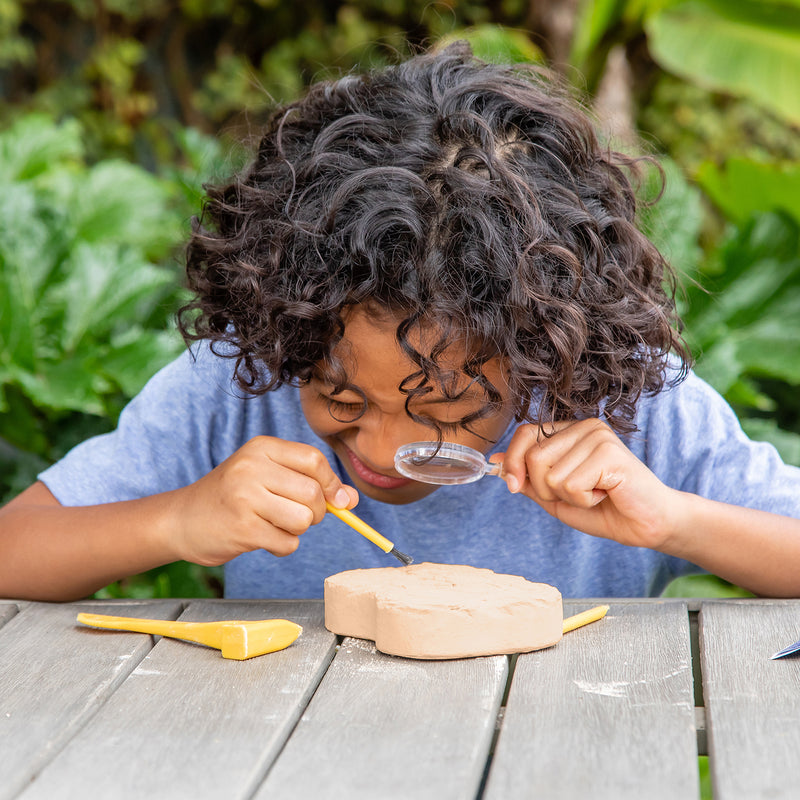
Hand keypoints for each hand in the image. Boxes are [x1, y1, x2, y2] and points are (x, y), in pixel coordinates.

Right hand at [169, 436, 357, 564]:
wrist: (182, 519)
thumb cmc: (234, 496)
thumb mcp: (268, 476)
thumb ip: (311, 482)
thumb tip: (352, 498)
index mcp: (261, 448)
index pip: (314, 460)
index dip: (331, 483)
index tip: (336, 499)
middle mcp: (251, 468)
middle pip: (313, 493)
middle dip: (316, 512)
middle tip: (297, 515)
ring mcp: (245, 498)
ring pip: (303, 520)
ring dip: (298, 530)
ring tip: (276, 524)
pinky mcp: (242, 529)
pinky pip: (287, 543)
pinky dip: (283, 545)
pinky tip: (262, 537)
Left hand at [495, 419, 684, 550]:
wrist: (646, 525)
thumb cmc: (604, 509)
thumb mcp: (554, 495)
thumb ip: (526, 477)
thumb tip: (493, 462)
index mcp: (570, 430)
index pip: (524, 433)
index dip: (512, 461)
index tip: (513, 485)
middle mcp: (583, 427)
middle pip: (533, 457)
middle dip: (545, 488)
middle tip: (576, 494)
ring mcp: (598, 437)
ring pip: (550, 475)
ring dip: (568, 497)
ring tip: (594, 494)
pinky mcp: (610, 453)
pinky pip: (571, 485)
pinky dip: (584, 501)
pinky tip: (605, 495)